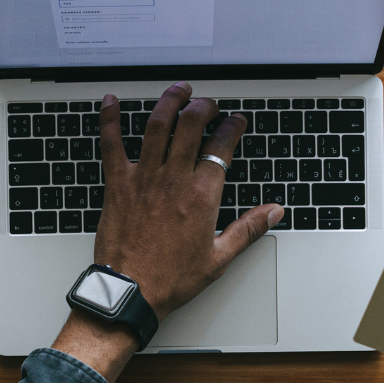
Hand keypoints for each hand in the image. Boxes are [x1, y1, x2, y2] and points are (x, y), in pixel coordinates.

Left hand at [51, 82, 282, 382]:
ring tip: (177, 90)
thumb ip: (248, 229)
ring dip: (169, 101)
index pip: (222, 146)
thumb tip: (273, 212)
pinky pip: (112, 144)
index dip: (232, 127)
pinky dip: (110, 120)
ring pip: (157, 125)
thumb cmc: (171, 278)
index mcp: (202, 194)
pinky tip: (110, 102)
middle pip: (191, 124)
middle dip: (203, 106)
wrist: (131, 291)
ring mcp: (144, 178)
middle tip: (208, 103)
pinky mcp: (118, 184)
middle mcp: (173, 179)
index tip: (236, 121)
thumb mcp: (219, 257)